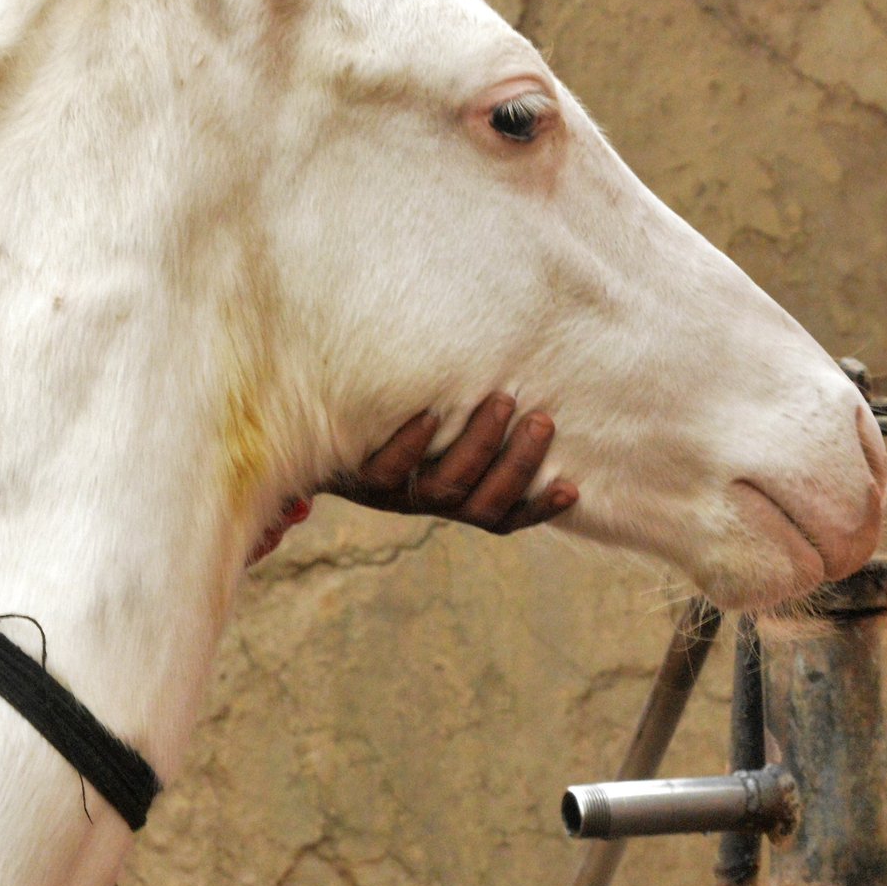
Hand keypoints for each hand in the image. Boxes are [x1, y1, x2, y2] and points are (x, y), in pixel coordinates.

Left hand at [328, 392, 577, 533]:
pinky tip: (430, 415)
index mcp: (453, 499)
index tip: (573, 487)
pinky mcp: (358, 476)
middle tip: (541, 418)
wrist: (312, 435)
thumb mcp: (438, 425)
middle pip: (482, 503)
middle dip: (518, 463)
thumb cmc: (393, 421)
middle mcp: (427, 502)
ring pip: (443, 487)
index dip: (538, 510)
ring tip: (502, 400)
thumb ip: (476, 413)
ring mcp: (393, 493)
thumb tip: (527, 368)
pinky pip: (388, 468)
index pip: (504, 517)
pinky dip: (411, 443)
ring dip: (478, 445)